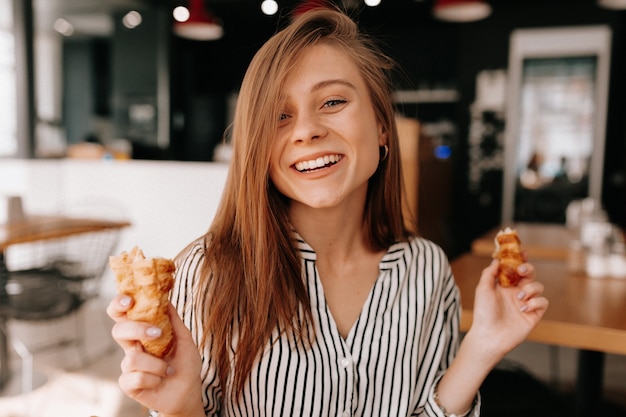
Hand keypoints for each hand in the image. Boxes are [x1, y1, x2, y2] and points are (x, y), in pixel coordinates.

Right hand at [107, 296, 203, 415]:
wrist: (188, 392)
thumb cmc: (185, 365)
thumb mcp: (185, 340)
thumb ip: (174, 321)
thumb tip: (166, 300)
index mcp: (142, 333)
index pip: (123, 315)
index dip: (118, 305)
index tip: (129, 300)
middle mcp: (132, 347)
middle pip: (118, 331)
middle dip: (136, 329)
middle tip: (156, 333)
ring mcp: (129, 366)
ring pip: (131, 358)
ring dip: (156, 364)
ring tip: (168, 370)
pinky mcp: (128, 384)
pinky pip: (135, 377)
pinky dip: (153, 378)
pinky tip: (160, 380)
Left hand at [467, 259, 548, 358]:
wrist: (489, 336)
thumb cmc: (483, 313)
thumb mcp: (482, 289)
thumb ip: (489, 273)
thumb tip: (496, 260)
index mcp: (504, 286)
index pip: (514, 269)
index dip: (519, 259)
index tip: (522, 251)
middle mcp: (516, 293)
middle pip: (529, 274)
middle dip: (528, 269)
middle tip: (521, 270)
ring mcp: (526, 303)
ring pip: (538, 286)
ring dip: (531, 288)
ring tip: (519, 297)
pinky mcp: (534, 315)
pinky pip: (543, 302)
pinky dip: (535, 302)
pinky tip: (523, 308)